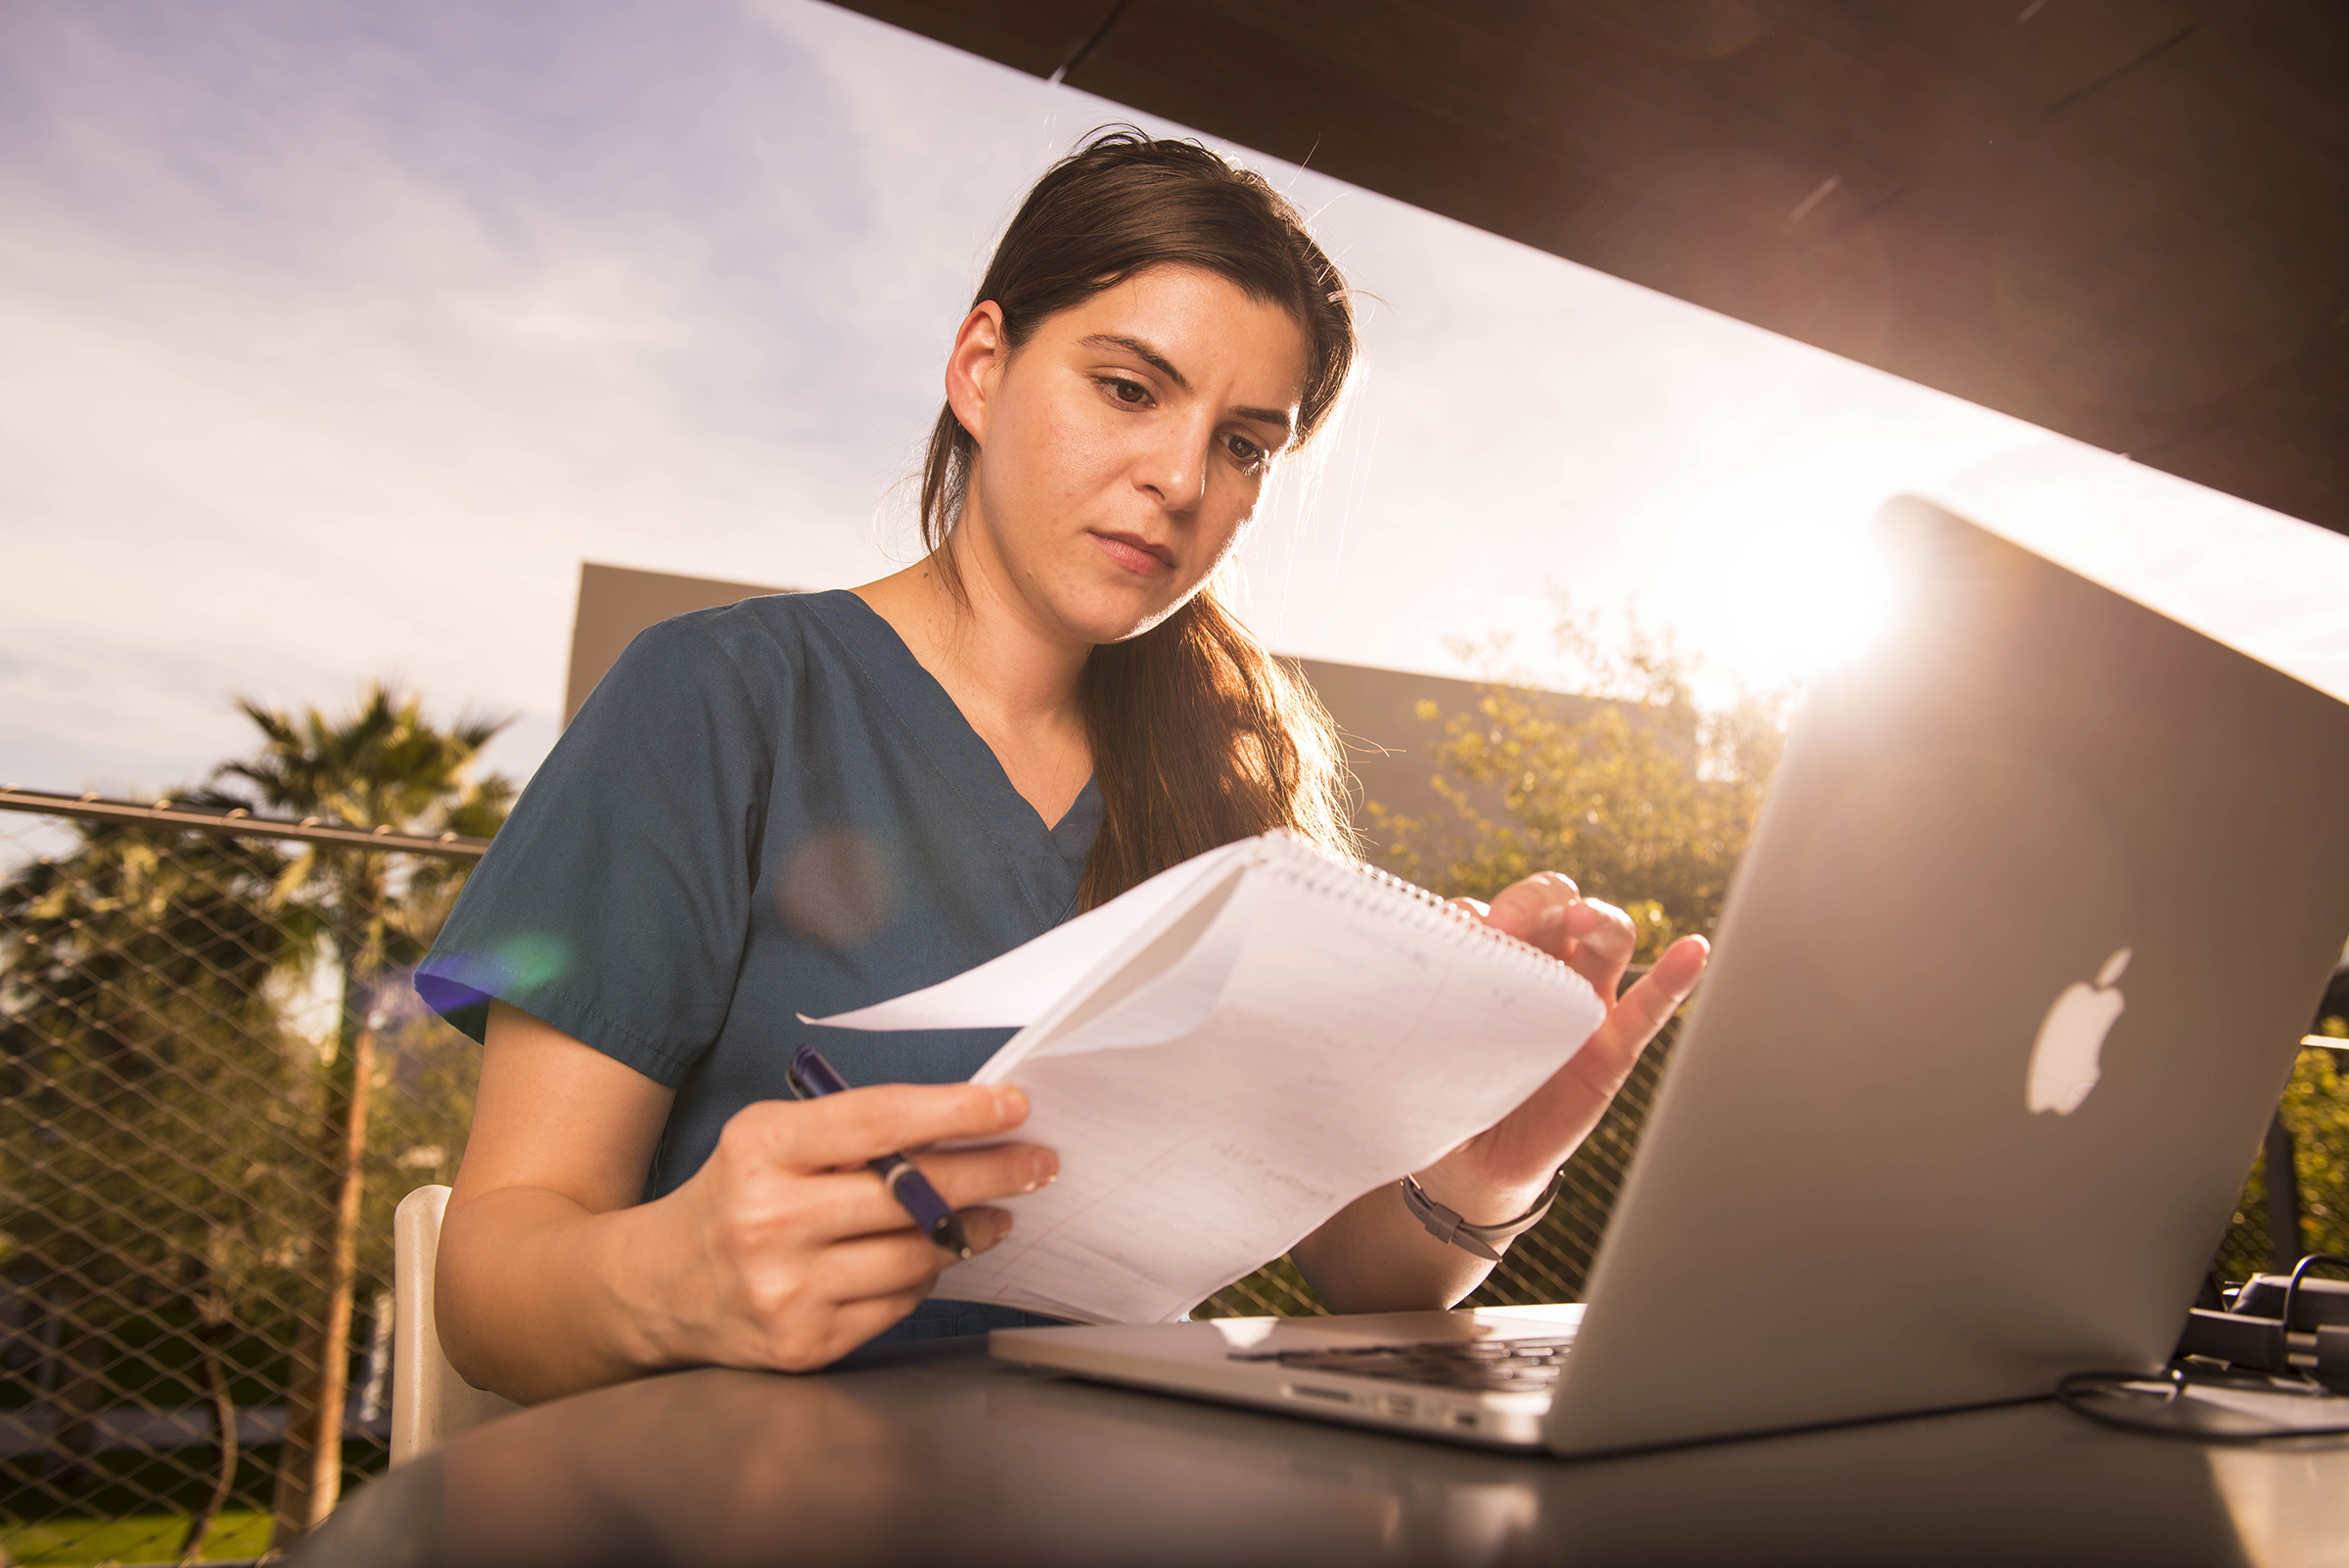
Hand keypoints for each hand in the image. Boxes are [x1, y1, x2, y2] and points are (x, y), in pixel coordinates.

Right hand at [636, 1083, 1055, 1372]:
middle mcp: (770, 1220)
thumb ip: (854, 1133)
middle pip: (912, 1195)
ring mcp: (786, 1290)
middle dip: (991, 1173)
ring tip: (993, 1215)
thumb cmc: (735, 1195)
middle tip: (1038, 1162)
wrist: (657, 1287)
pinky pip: (897, 1305)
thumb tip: (966, 1130)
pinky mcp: (804, 1344)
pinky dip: (921, 1278)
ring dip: (968, 1232)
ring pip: (916, 1257)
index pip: (880, 1122)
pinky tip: (925, 1259)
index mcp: (761, 1149)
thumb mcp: (771, 1139)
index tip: (1013, 1104)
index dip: (956, 1110)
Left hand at [1423, 874, 1708, 1220]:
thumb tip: (1419, 969)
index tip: (1457, 933)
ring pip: (1607, 940)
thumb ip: (1425, 1008)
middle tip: (1507, 923)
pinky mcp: (1613, 1049)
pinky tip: (1694, 950)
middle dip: (1535, 900)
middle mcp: (1544, 969)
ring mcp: (1584, 1005)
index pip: (1491, 913)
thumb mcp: (1426, 1047)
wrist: (1471, 1164)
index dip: (1475, 915)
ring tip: (1583, 918)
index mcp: (1495, 959)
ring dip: (1598, 919)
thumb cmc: (1446, 1090)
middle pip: (1557, 905)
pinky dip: (1675, 977)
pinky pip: (1651, 1009)